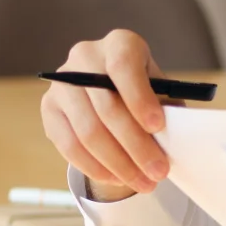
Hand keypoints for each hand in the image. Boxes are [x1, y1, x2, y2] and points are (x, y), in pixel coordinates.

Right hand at [39, 29, 172, 198]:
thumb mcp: (159, 90)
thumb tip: (176, 139)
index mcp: (120, 43)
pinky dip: (95, 167)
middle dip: (136, 146)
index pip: (124, 67)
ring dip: (118, 164)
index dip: (140, 98)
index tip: (158, 127)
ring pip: (88, 131)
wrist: (110, 89)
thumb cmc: (143, 90)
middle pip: (107, 107)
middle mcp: (86, 56)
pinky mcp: (49, 107)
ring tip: (142, 182)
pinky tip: (115, 178)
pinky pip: (69, 145)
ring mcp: (62, 83)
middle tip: (158, 172)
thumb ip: (166, 108)